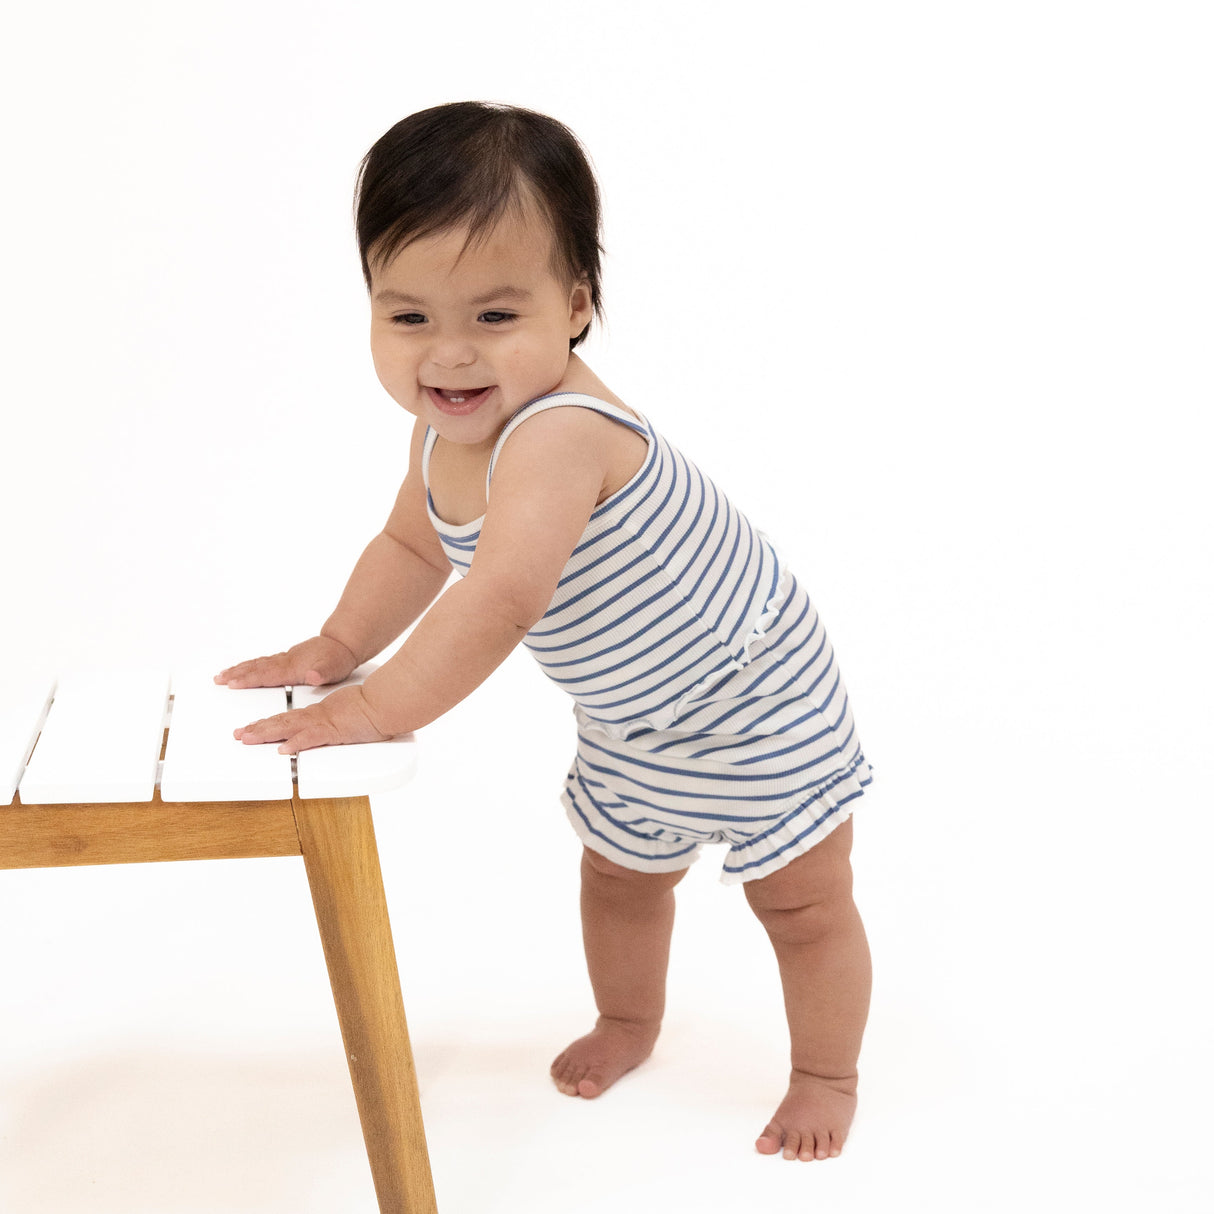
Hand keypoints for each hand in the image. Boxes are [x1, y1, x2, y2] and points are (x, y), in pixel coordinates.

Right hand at [215, 635, 358, 688]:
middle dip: (236, 674)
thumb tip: (312, 675)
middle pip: (257, 667)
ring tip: (223, 675)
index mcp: (294, 666)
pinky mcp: (288, 658)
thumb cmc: (339, 658)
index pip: (267, 674)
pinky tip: (246, 669)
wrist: (344, 643)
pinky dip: (251, 666)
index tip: (232, 683)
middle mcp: (287, 661)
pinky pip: (264, 662)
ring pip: (258, 664)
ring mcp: (286, 658)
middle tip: (218, 679)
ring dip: (240, 669)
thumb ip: (322, 673)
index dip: (249, 679)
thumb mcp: (334, 668)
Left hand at [233, 684, 391, 753]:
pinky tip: (284, 749)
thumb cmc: (373, 707)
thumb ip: (338, 722)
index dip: (268, 723)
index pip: (288, 718)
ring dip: (266, 733)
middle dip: (257, 728)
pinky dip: (296, 743)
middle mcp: (317, 716)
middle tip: (239, 734)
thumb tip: (333, 728)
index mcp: (320, 713)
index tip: (252, 728)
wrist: (385, 701)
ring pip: (289, 727)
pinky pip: (311, 738)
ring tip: (247, 738)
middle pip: (281, 722)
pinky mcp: (334, 731)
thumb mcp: (349, 713)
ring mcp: (324, 723)